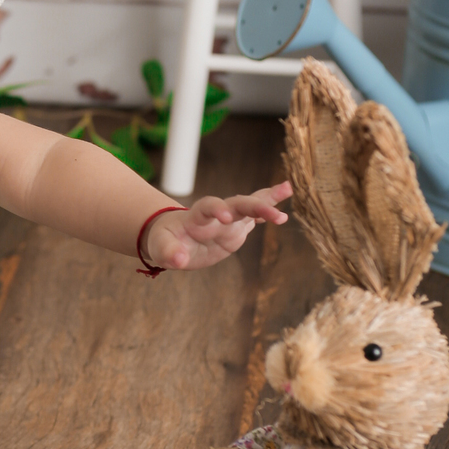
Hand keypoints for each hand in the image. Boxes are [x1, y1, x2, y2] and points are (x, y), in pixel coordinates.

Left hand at [144, 182, 290, 271]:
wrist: (172, 239)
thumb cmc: (164, 241)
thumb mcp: (160, 248)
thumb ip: (169, 253)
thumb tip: (178, 260)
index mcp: (197, 215)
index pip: (208, 206)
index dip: (217, 209)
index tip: (226, 217)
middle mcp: (216, 214)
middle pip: (237, 203)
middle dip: (256, 206)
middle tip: (275, 214)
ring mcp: (229, 221)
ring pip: (250, 205)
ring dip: (268, 200)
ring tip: (288, 188)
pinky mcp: (237, 229)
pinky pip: (254, 218)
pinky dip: (268, 212)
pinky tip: (284, 213)